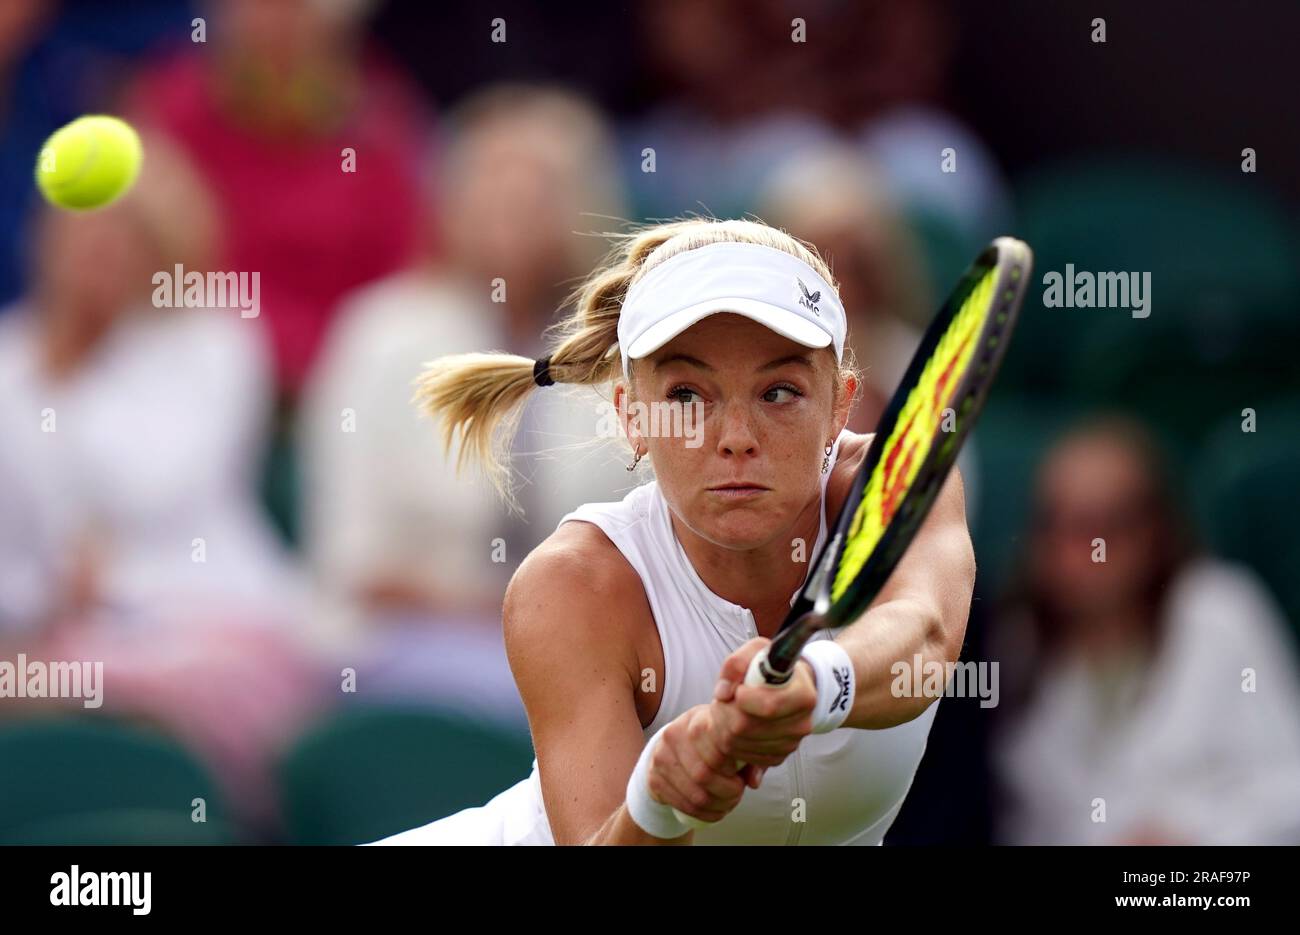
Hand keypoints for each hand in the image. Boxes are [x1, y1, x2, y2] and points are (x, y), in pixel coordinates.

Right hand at [645, 703, 754, 824]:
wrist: (673, 747)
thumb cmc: (711, 742)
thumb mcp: (730, 740)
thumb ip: (749, 758)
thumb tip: (753, 782)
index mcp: (696, 719)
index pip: (717, 750)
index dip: (733, 770)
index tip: (740, 776)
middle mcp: (674, 735)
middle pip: (704, 775)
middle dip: (728, 793)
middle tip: (737, 793)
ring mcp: (661, 757)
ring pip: (696, 795)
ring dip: (718, 806)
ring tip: (728, 803)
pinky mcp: (654, 779)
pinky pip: (684, 806)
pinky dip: (705, 815)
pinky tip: (716, 810)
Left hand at [710, 637, 816, 769]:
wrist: (789, 686)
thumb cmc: (772, 667)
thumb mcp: (757, 651)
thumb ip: (737, 663)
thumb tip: (724, 692)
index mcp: (803, 695)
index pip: (768, 707)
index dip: (743, 699)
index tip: (738, 689)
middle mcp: (801, 724)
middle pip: (746, 726)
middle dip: (726, 711)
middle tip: (726, 698)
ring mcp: (790, 744)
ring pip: (738, 743)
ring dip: (723, 725)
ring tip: (729, 708)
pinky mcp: (777, 757)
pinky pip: (741, 755)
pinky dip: (730, 740)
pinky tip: (735, 724)